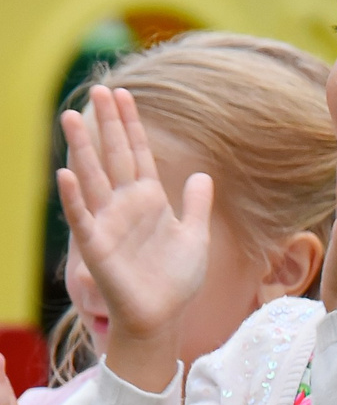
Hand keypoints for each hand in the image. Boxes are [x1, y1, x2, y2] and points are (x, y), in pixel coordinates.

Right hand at [56, 87, 211, 390]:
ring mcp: (109, 223)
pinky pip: (82, 218)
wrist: (163, 316)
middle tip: (98, 88)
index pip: (138, 154)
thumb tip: (203, 175)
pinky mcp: (97, 247)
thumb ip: (197, 205)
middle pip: (114, 156)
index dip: (132, 125)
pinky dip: (74, 197)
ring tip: (71, 116)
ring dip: (82, 148)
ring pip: (93, 177)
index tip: (124, 94)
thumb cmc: (176, 280)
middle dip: (107, 123)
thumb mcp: (195, 237)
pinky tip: (66, 174)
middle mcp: (125, 205)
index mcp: (149, 200)